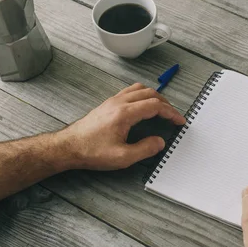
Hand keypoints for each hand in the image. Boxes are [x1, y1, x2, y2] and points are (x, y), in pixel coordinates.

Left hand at [58, 83, 185, 169]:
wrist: (68, 147)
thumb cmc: (91, 151)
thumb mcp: (122, 158)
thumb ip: (145, 149)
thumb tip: (159, 142)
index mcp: (125, 114)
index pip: (155, 106)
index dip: (171, 113)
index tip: (179, 121)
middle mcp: (119, 103)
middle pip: (150, 93)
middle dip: (166, 104)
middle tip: (173, 116)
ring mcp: (112, 101)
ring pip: (139, 89)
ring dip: (154, 97)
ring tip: (162, 109)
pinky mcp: (107, 104)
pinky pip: (129, 92)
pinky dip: (142, 95)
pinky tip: (143, 106)